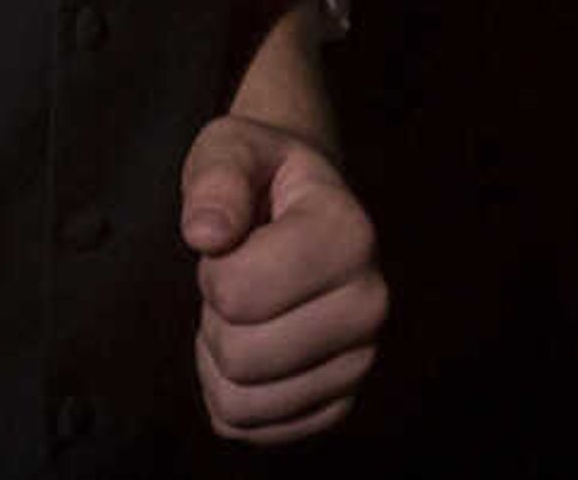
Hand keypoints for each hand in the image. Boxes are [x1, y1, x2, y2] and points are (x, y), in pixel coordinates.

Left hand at [180, 113, 386, 442]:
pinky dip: (231, 395)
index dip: (213, 268)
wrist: (300, 207)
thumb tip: (206, 233)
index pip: (238, 292)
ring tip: (244, 312)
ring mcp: (360, 358)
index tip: (237, 240)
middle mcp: (370, 302)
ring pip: (242, 401)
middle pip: (241, 357)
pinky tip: (252, 346)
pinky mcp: (339, 401)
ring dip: (219, 360)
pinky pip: (252, 429)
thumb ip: (214, 178)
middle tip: (237, 280)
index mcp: (351, 233)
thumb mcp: (231, 148)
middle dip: (215, 319)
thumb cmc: (261, 177)